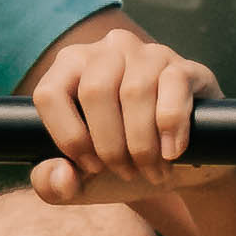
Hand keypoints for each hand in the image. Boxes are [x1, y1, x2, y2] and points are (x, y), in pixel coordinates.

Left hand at [25, 24, 223, 206]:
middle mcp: (108, 49)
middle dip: (110, 146)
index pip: (49, 93)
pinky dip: (171, 128)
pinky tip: (172, 152)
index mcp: (71, 66)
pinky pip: (174, 86)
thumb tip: (63, 174)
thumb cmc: (122, 165)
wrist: (180, 168)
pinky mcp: (185, 68)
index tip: (91, 166)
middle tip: (126, 172)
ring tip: (152, 170)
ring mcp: (148, 54)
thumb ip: (52, 186)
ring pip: (134, 91)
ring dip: (143, 144)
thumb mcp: (81, 184)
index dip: (68, 137)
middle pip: (94, 91)